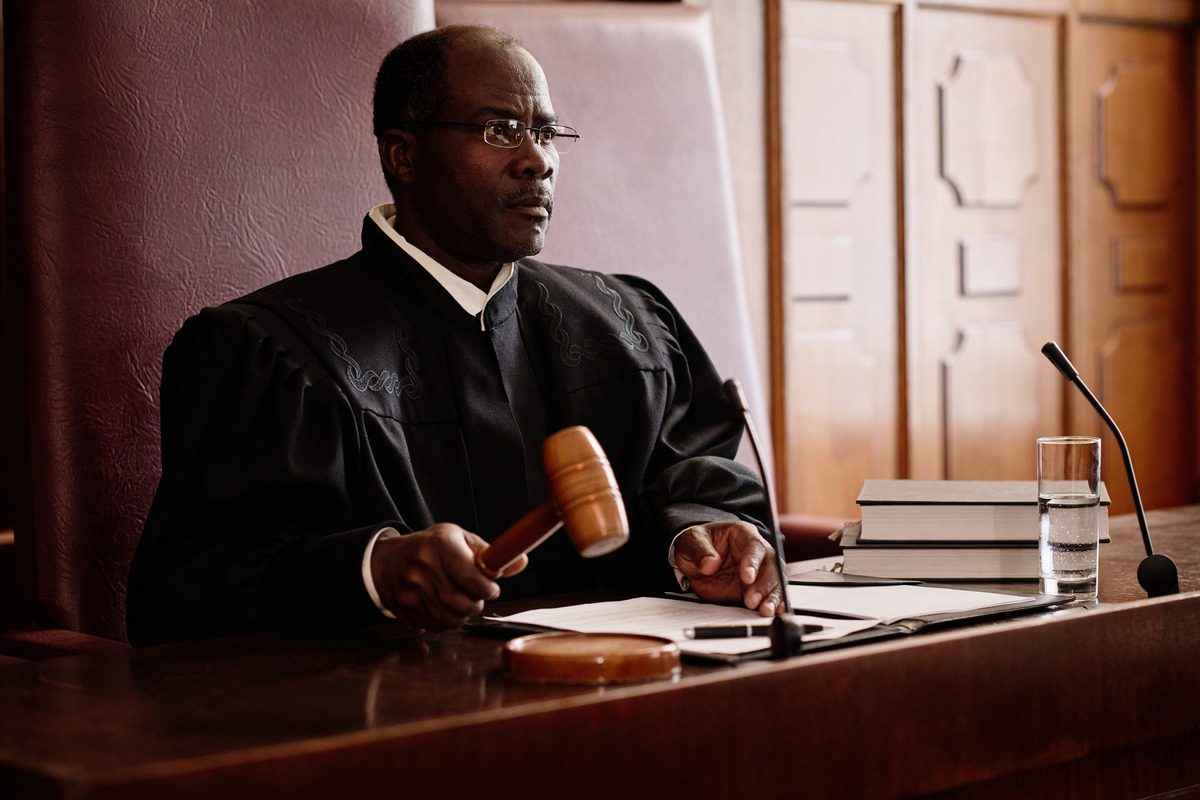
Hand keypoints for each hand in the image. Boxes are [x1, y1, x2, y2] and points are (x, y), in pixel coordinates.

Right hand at [370, 523, 528, 633]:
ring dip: (461, 617)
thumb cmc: (431, 548)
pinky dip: (442, 624)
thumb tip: (520, 562)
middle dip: (475, 605)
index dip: (488, 589)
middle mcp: (422, 568)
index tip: (490, 589)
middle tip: (475, 598)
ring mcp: (409, 590)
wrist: (386, 560)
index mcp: (441, 545)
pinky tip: (443, 610)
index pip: (472, 578)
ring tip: (460, 603)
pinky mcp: (401, 609)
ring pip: (448, 620)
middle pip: (461, 604)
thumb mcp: (459, 539)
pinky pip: (431, 628)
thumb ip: (489, 553)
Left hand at [672, 521, 781, 615]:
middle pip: (770, 565)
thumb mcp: (691, 541)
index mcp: (743, 534)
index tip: (748, 577)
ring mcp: (759, 571)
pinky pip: (769, 595)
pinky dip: (773, 604)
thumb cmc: (696, 544)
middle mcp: (757, 552)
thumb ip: (700, 551)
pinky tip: (774, 612)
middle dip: (764, 584)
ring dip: (772, 597)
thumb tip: (710, 563)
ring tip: (765, 611)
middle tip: (752, 600)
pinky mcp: (756, 589)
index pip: (753, 546)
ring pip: (774, 582)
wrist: (694, 560)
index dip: (753, 562)